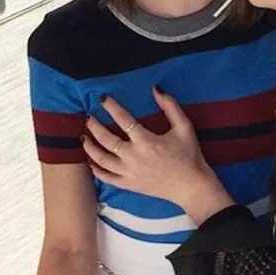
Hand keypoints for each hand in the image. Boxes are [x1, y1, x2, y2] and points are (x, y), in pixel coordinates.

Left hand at [82, 88, 233, 223]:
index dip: (112, 107)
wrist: (191, 185)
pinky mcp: (129, 184)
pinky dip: (95, 169)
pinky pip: (106, 177)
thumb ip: (170, 106)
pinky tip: (90, 161)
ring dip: (90, 147)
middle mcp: (133, 157)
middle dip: (95, 126)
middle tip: (88, 117)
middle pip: (106, 139)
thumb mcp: (184, 127)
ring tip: (84, 136)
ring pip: (101, 159)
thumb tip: (156, 88)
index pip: (123, 120)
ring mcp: (129, 173)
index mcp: (147, 141)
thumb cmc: (189, 155)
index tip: (103, 99)